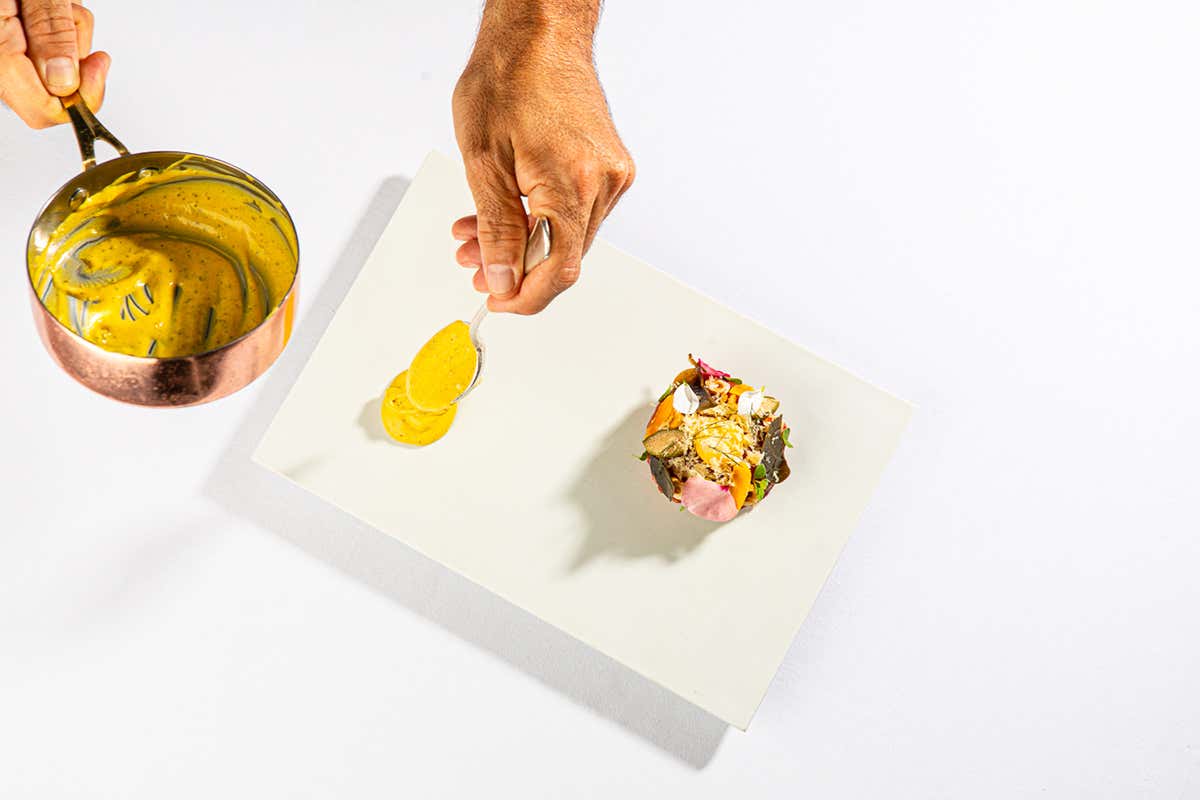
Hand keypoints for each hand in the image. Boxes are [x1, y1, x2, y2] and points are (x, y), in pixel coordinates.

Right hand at [0, 0, 108, 127]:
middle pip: (48, 95)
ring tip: (59, 5)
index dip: (76, 99)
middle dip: (73, 61)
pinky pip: (46, 54)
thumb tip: (64, 81)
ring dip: (70, 39)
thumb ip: (50, 33)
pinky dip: (60, 30)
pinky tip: (50, 7)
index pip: (40, 110)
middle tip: (72, 20)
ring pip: (52, 73)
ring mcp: (4, 50)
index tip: (97, 67)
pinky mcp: (14, 41)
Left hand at [451, 1, 633, 314]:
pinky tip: (509, 211)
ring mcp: (611, 174)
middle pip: (564, 256)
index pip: (557, 271)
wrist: (539, 33)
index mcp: (573, 185)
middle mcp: (603, 183)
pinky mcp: (608, 165)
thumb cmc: (510, 78)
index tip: (498, 301)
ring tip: (478, 233)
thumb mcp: (483, 162)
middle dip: (516, 268)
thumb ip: (495, 229)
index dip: (525, 297)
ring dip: (525, 243)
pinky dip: (542, 219)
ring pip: (568, 235)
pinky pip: (576, 210)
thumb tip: (502, 277)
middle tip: (476, 265)